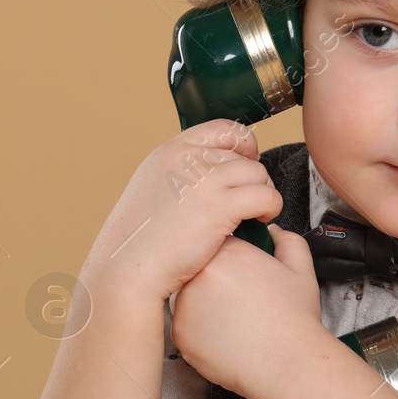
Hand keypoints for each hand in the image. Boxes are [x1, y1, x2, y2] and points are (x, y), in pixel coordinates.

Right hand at [80, 119, 282, 306]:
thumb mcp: (153, 189)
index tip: (246, 164)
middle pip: (242, 155)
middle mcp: (187, 159)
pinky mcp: (219, 207)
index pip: (222, 129)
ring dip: (263, 193)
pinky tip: (260, 221)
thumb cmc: (140, 242)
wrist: (127, 270)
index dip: (243, 145)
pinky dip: (270, 207)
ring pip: (258, 173)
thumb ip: (181, 175)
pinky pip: (265, 196)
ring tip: (255, 214)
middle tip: (247, 203)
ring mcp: (204, 181)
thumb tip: (214, 173)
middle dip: (251, 179)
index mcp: (170, 152)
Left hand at [170, 223, 325, 398]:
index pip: (219, 244)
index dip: (234, 260)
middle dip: (219, 282)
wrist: (287, 364)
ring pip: (191, 297)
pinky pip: (185, 326)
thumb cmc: (294, 322)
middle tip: (243, 301)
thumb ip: (287, 241)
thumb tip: (273, 233)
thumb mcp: (301, 271)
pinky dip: (201, 332)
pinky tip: (226, 337)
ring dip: (207, 305)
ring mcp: (187, 304)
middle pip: (202, 269)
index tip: (244, 275)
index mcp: (230, 253)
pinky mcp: (180, 332)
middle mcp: (203, 275)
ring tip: (236, 321)